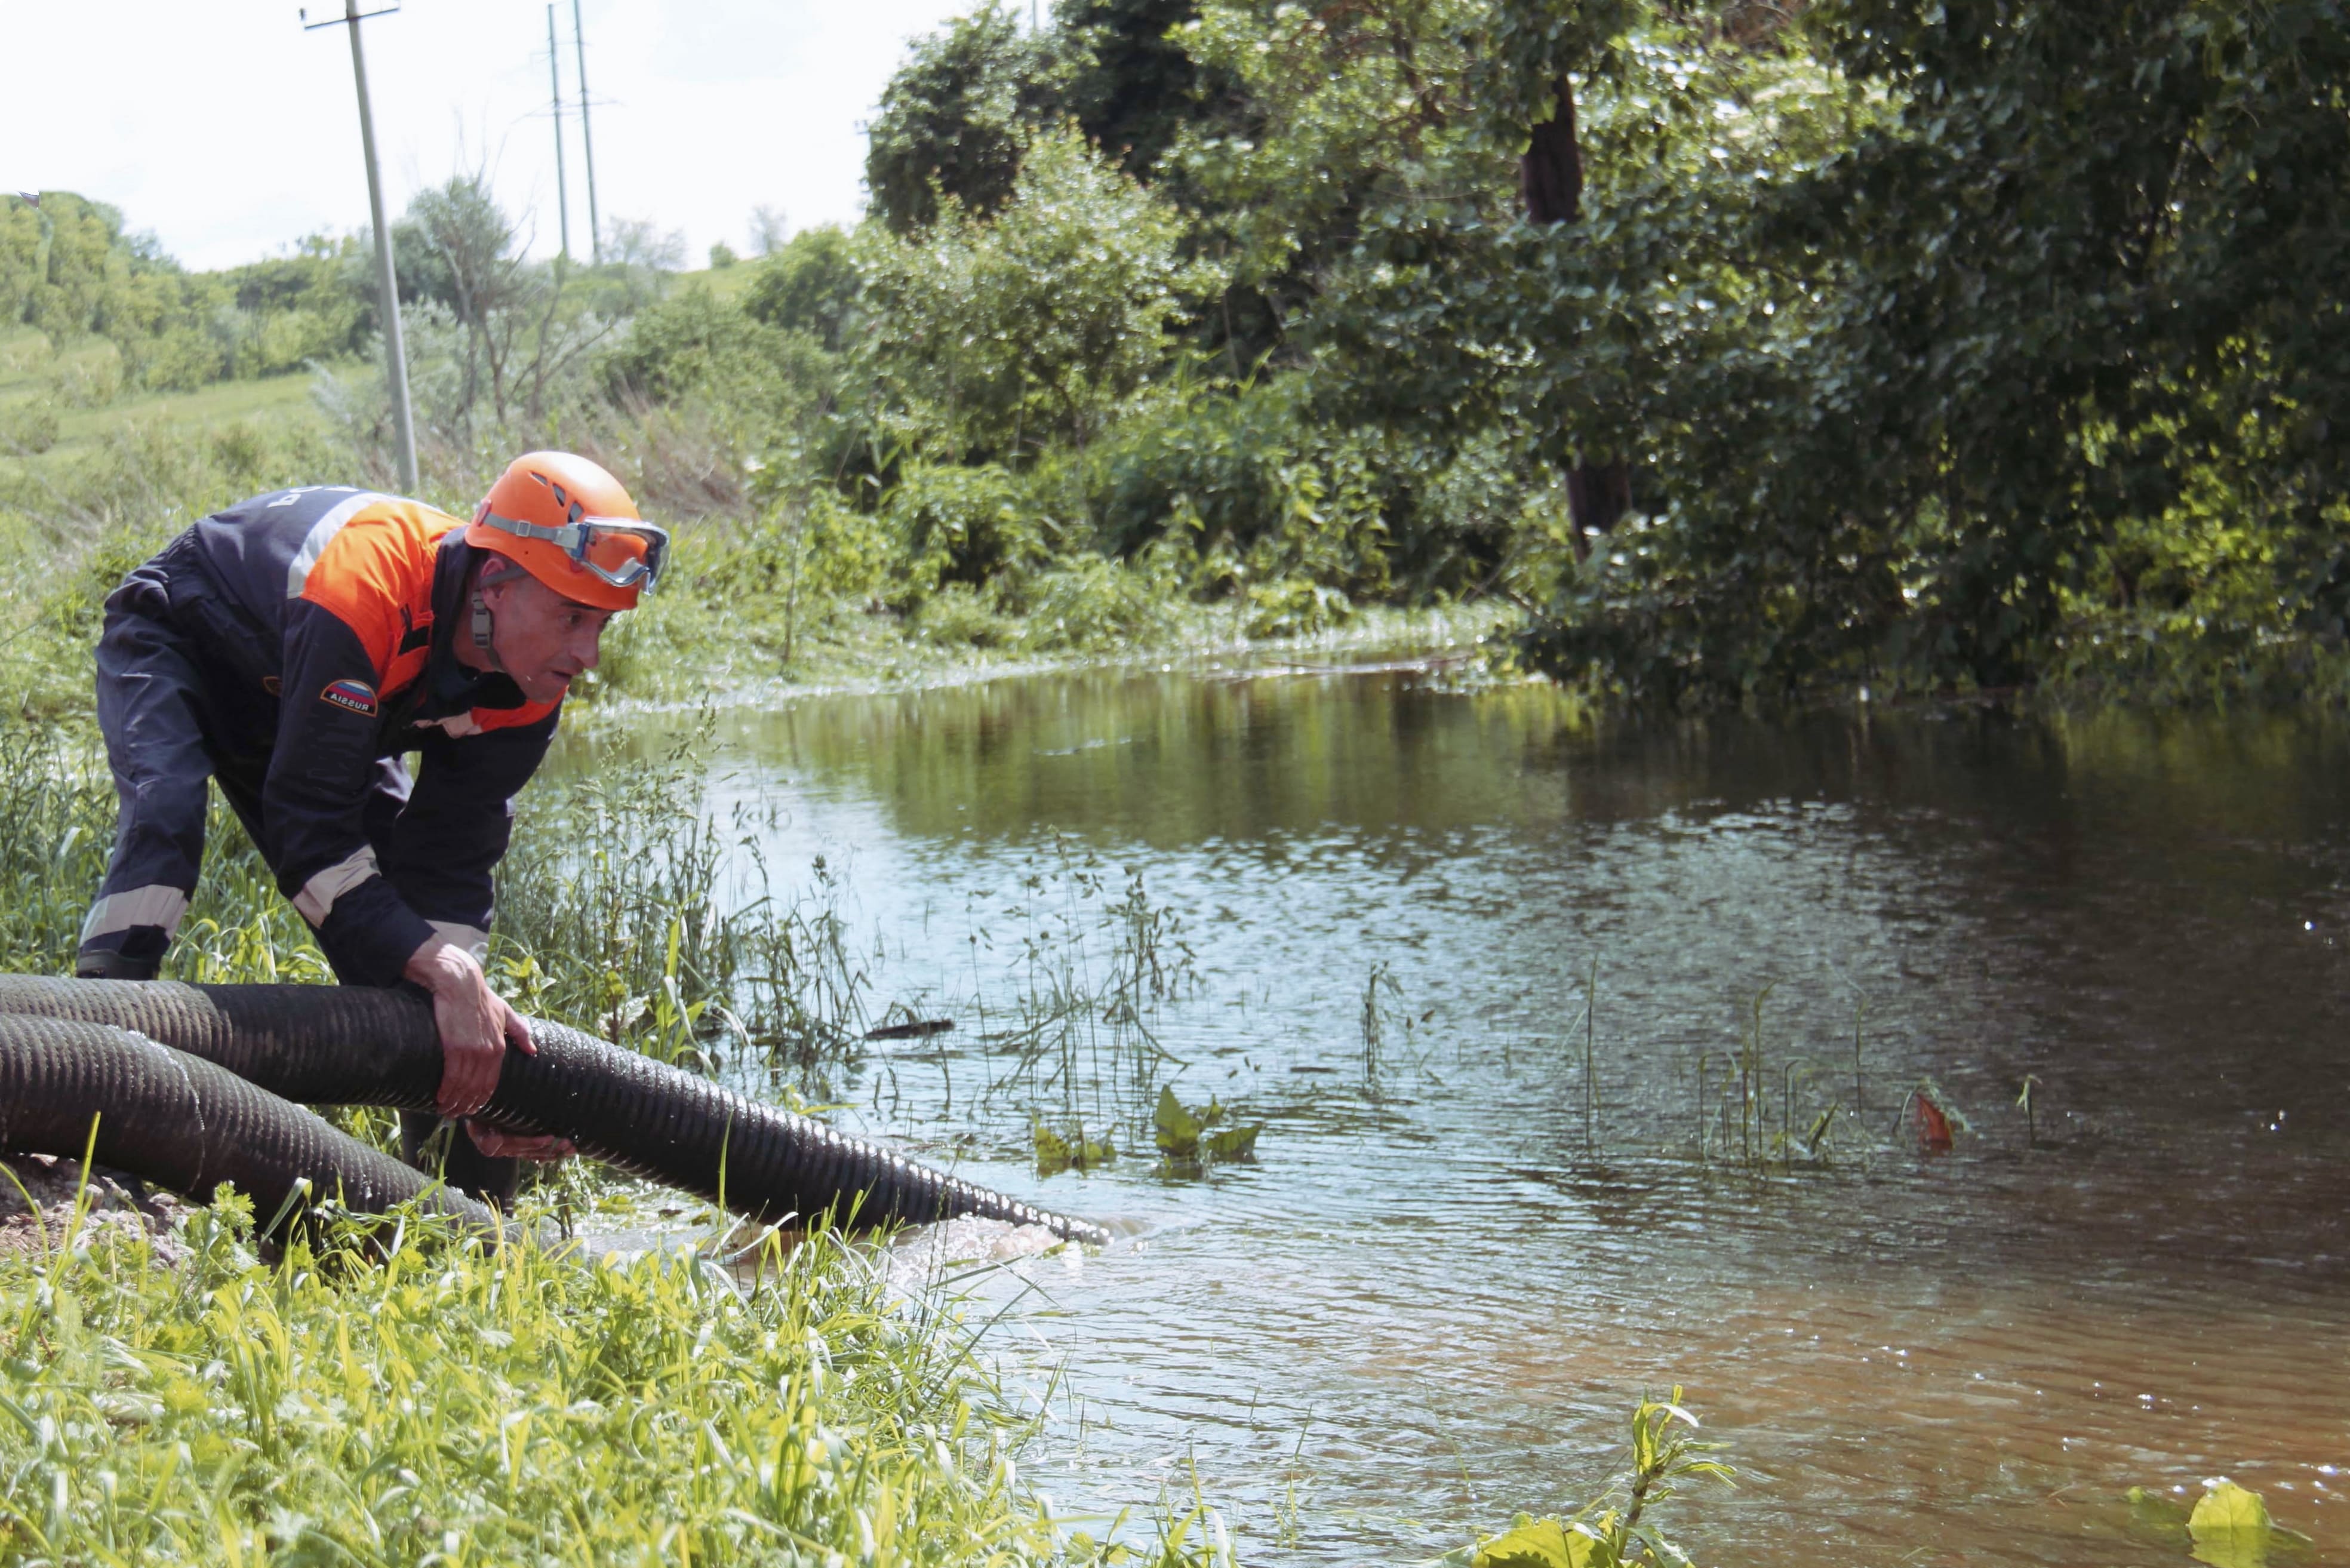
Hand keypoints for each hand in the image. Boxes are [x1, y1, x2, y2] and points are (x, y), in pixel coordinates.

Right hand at [403, 936, 532, 1118]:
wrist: (460, 983)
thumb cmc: (480, 998)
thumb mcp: (505, 1013)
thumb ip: (519, 1032)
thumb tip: (533, 1051)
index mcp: (500, 1047)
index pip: (492, 1082)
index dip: (482, 1098)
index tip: (473, 1108)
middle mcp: (488, 1052)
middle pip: (477, 1088)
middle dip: (467, 1104)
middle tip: (456, 1114)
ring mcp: (472, 1050)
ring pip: (464, 1085)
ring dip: (455, 1101)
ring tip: (446, 1110)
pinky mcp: (454, 1046)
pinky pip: (452, 1075)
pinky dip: (446, 1090)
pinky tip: (440, 1098)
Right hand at [463, 1121, 574, 1161]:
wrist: (475, 1111)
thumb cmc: (478, 1111)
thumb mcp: (476, 1122)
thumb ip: (484, 1135)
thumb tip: (495, 1144)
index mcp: (495, 1145)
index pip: (518, 1144)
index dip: (534, 1142)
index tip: (550, 1138)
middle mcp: (505, 1151)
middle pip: (531, 1152)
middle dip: (551, 1148)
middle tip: (568, 1144)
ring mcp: (513, 1150)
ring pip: (537, 1154)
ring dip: (555, 1152)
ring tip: (572, 1149)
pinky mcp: (519, 1148)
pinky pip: (536, 1153)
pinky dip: (550, 1153)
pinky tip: (564, 1152)